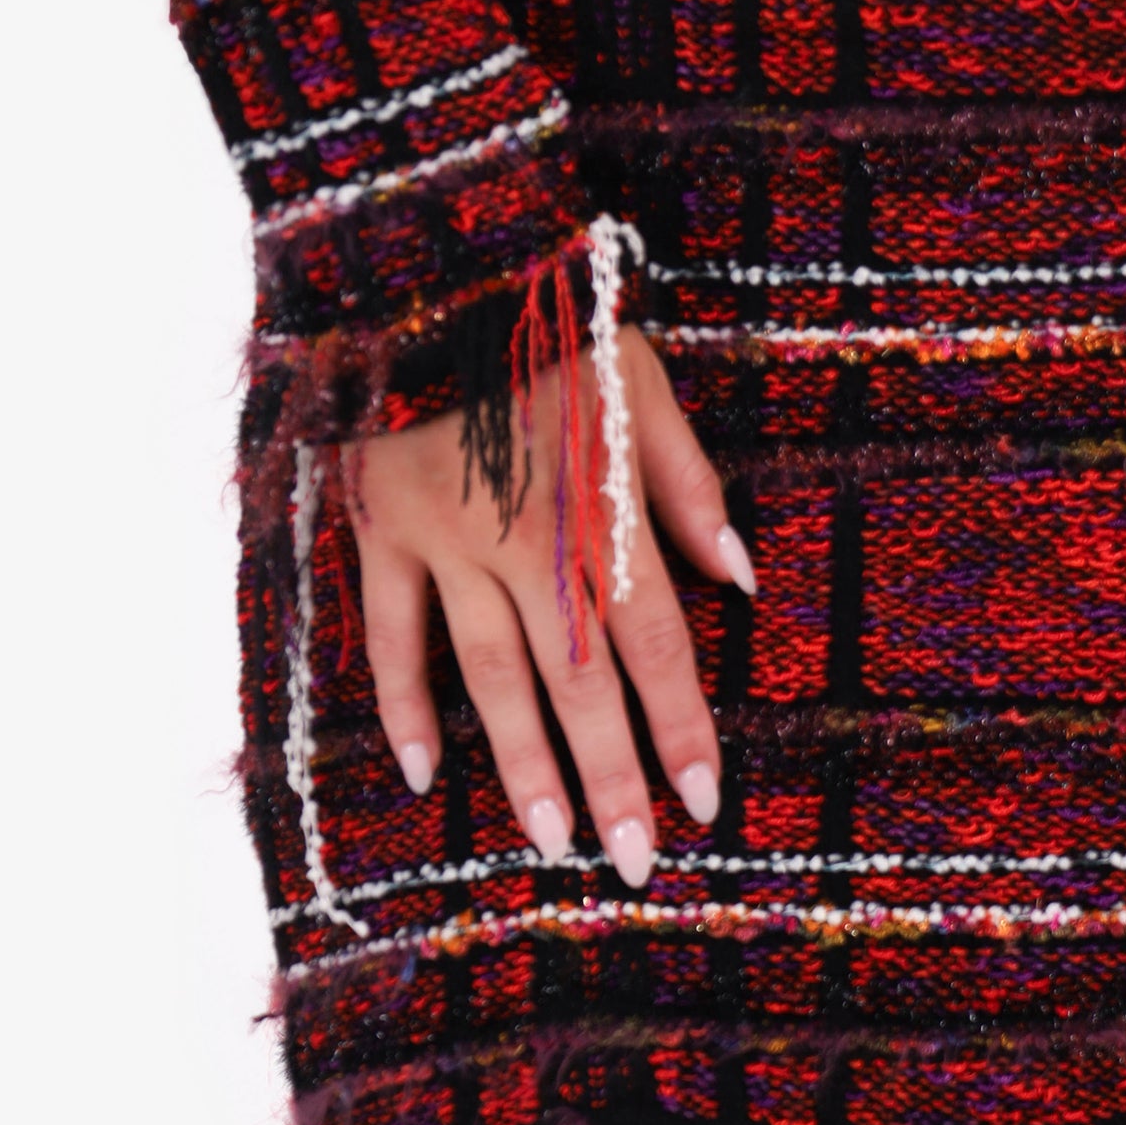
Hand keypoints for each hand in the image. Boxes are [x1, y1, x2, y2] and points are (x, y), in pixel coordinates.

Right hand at [341, 326, 756, 885]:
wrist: (427, 262)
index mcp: (601, 509)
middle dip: (611, 777)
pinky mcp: (382, 531)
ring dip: (522, 765)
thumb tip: (743, 580)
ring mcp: (447, 544)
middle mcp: (528, 544)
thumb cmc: (551, 315)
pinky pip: (390, 635)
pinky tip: (425, 773)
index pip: (654, 645)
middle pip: (578, 682)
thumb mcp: (642, 380)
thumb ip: (689, 487)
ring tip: (549, 843)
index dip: (681, 728)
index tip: (704, 801)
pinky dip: (404, 704)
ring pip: (488, 677)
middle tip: (632, 862)